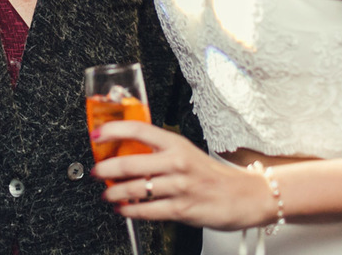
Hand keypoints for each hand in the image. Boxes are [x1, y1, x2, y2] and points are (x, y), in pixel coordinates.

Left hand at [89, 122, 276, 230]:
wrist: (245, 196)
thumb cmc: (212, 174)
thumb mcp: (186, 152)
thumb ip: (159, 151)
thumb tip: (126, 151)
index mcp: (176, 143)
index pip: (139, 129)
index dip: (113, 130)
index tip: (96, 135)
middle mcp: (177, 162)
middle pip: (130, 162)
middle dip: (105, 169)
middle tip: (96, 171)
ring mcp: (179, 186)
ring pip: (135, 189)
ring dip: (114, 192)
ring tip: (107, 193)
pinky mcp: (182, 209)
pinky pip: (147, 211)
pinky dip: (130, 211)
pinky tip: (123, 209)